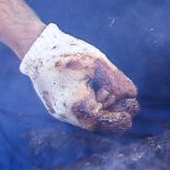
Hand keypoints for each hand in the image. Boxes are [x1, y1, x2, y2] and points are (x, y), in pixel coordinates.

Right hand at [19, 24, 138, 132]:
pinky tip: (101, 90)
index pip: (101, 122)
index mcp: (73, 106)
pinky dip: (94, 103)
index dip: (118, 120)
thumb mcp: (95, 62)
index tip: (132, 113)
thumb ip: (115, 79)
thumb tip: (132, 94)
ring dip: (105, 107)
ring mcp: (60, 110)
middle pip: (96, 122)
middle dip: (115, 112)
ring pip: (89, 116)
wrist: (37, 47)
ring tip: (113, 92)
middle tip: (132, 103)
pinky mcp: (59, 104)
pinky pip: (80, 110)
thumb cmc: (66, 52)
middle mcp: (65, 113)